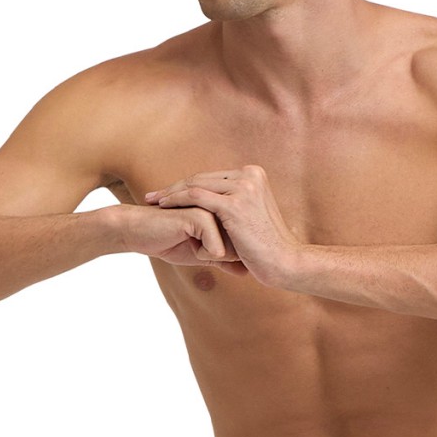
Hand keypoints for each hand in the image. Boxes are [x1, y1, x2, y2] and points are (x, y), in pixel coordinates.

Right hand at [120, 203, 245, 272]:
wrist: (139, 232)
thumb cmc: (169, 241)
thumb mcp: (202, 254)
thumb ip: (224, 260)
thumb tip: (246, 271)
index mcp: (225, 212)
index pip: (240, 247)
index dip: (219, 256)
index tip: (199, 242)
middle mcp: (223, 207)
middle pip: (237, 250)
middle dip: (213, 255)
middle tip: (191, 240)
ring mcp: (214, 209)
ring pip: (229, 252)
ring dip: (206, 254)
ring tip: (188, 239)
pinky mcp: (202, 216)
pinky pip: (215, 252)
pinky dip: (200, 253)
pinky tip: (183, 237)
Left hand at [144, 165, 299, 286]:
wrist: (284, 262)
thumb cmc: (267, 247)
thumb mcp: (251, 216)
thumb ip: (234, 204)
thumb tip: (212, 205)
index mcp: (254, 174)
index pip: (211, 177)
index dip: (187, 185)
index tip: (167, 194)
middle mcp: (250, 175)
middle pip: (202, 178)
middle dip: (174, 187)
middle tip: (153, 196)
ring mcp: (243, 187)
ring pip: (196, 184)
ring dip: (171, 193)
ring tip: (153, 202)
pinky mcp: (235, 204)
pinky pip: (196, 196)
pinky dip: (177, 200)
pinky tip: (163, 207)